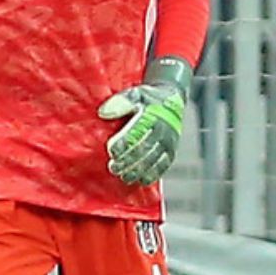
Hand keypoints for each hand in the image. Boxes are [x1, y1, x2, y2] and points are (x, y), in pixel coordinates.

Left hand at [98, 56, 191, 185]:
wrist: (172, 100)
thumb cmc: (147, 98)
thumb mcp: (135, 93)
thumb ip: (120, 101)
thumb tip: (103, 113)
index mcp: (152, 115)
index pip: (136, 132)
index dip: (124, 143)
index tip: (111, 151)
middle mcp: (163, 130)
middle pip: (144, 149)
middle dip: (128, 161)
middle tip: (113, 168)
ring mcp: (169, 142)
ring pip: (153, 160)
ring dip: (138, 170)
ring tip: (123, 176)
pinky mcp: (172, 151)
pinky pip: (163, 166)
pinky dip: (152, 175)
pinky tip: (141, 180)